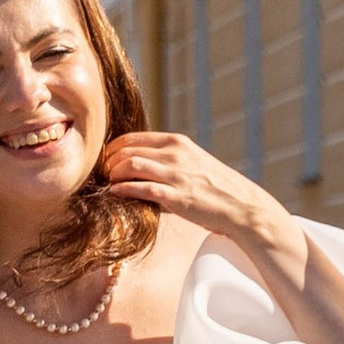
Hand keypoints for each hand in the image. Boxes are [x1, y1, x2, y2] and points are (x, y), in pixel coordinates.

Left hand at [98, 131, 306, 284]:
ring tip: (108, 184)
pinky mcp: (177, 196)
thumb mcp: (191, 161)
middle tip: (102, 174)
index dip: (112, 149)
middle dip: (108, 162)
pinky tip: (114, 193)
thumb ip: (166, 157)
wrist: (241, 206)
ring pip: (130, 165)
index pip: (131, 138)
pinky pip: (141, 188)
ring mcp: (176, 174)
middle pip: (126, 150)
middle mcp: (175, 153)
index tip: (104, 161)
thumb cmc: (213, 186)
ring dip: (113, 174)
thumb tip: (136, 161)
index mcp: (176, 142)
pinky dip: (123, 190)